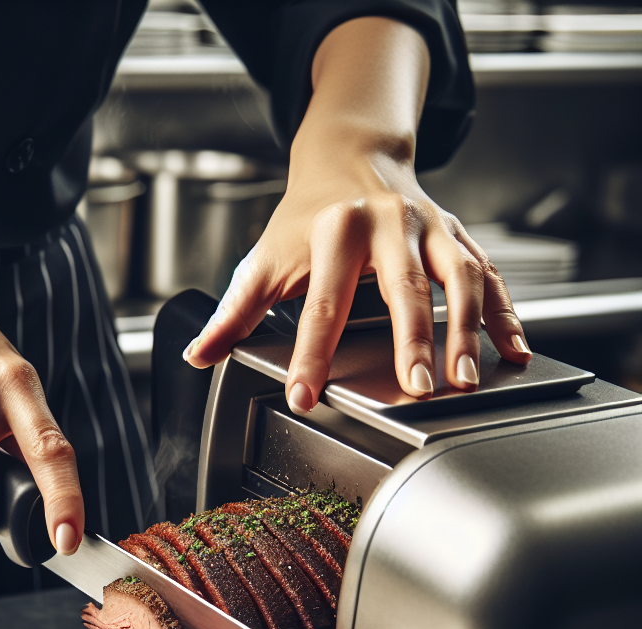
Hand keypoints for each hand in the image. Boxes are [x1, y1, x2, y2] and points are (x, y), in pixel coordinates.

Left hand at [182, 17, 529, 412]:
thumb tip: (197, 354)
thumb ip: (232, 312)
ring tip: (466, 379)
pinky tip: (512, 350)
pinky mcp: (458, 236)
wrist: (350, 154)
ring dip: (468, 329)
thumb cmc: (305, 217)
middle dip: (414, 341)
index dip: (312, 354)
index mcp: (336, 232)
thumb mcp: (263, 259)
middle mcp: (390, 225)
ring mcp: (431, 229)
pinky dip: (505, 312)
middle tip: (417, 389)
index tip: (305, 394)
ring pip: (459, 278)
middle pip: (405, 289)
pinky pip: (489, 275)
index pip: (322, 304)